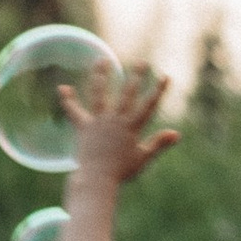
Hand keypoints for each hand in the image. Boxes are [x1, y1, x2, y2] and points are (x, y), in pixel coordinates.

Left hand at [60, 65, 179, 188]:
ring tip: (102, 60)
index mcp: (131, 128)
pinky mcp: (84, 127)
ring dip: (102, 76)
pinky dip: (68, 100)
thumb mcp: (143, 158)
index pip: (148, 106)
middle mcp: (115, 120)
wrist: (97, 180)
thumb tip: (177, 134)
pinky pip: (74, 111)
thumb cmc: (121, 172)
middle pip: (127, 94)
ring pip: (100, 94)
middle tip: (141, 62)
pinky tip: (63, 88)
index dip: (158, 90)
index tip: (165, 76)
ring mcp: (99, 122)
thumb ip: (159, 144)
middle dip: (136, 76)